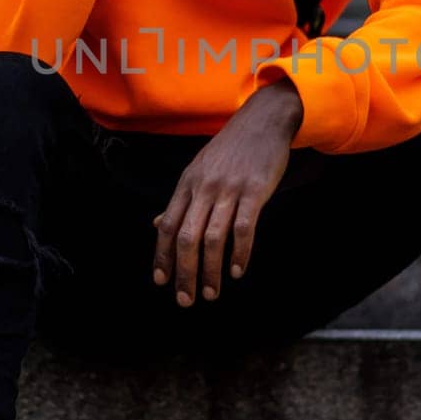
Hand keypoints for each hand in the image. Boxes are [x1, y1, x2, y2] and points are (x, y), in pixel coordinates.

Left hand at [152, 83, 303, 306]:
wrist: (264, 120)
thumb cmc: (231, 148)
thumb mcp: (199, 169)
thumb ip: (181, 200)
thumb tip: (157, 224)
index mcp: (187, 184)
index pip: (167, 225)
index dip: (162, 255)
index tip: (161, 281)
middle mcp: (204, 188)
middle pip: (187, 237)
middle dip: (184, 273)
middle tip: (186, 300)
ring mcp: (229, 189)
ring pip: (213, 238)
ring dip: (211, 270)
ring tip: (212, 293)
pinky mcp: (255, 190)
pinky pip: (244, 228)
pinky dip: (240, 253)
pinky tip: (237, 271)